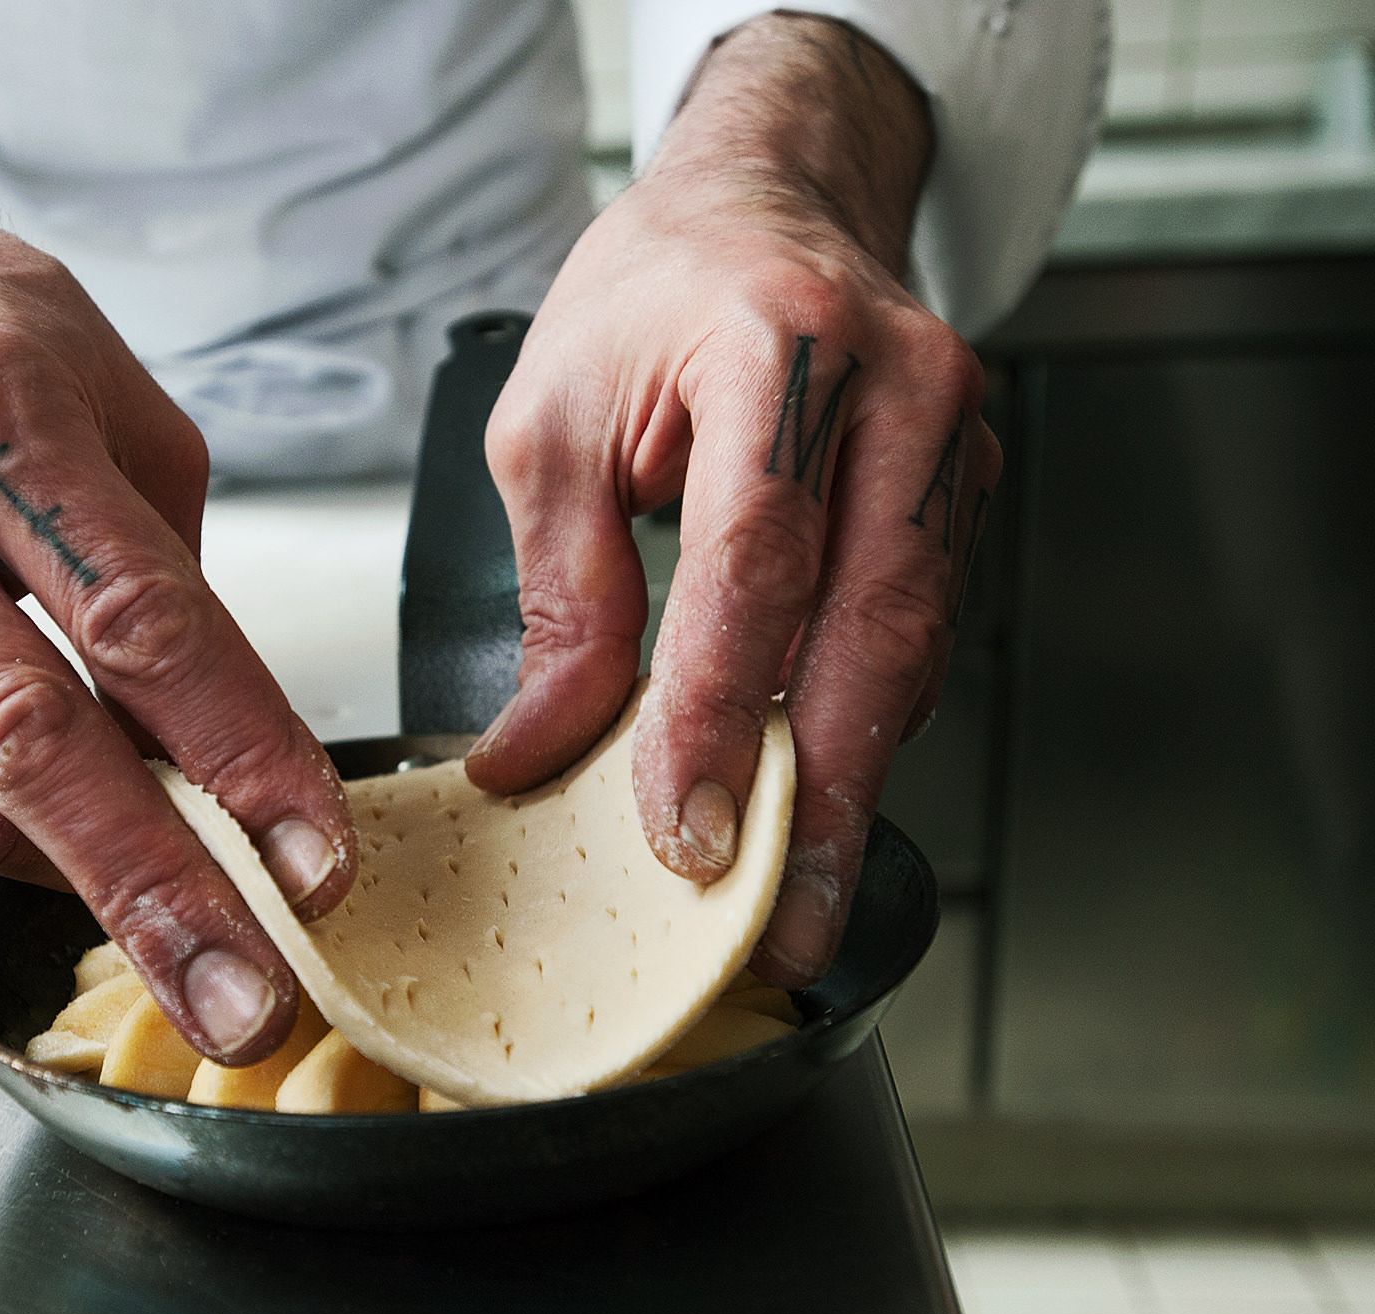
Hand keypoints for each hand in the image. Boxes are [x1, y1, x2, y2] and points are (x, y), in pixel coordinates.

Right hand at [0, 5, 356, 1061]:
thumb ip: (166, 556)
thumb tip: (217, 721)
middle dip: (157, 894)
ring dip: (87, 888)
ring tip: (192, 953)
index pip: (143, 620)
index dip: (242, 753)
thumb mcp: (111, 389)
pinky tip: (82, 841)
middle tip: (247, 1008)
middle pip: (35, 739)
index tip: (318, 861)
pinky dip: (15, 824)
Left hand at [467, 15, 996, 985]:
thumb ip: (559, 594)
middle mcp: (896, 388)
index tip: (683, 828)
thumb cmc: (653, 297)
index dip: (718, 706)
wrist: (769, 207)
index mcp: (780, 342)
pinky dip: (865, 722)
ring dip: (851, 777)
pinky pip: (920, 629)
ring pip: (914, 645)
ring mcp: (950, 441)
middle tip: (781, 919)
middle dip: (821, 793)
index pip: (755, 556)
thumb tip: (538, 749)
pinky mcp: (961, 491)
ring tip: (795, 893)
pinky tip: (818, 795)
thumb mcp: (554, 427)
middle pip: (871, 623)